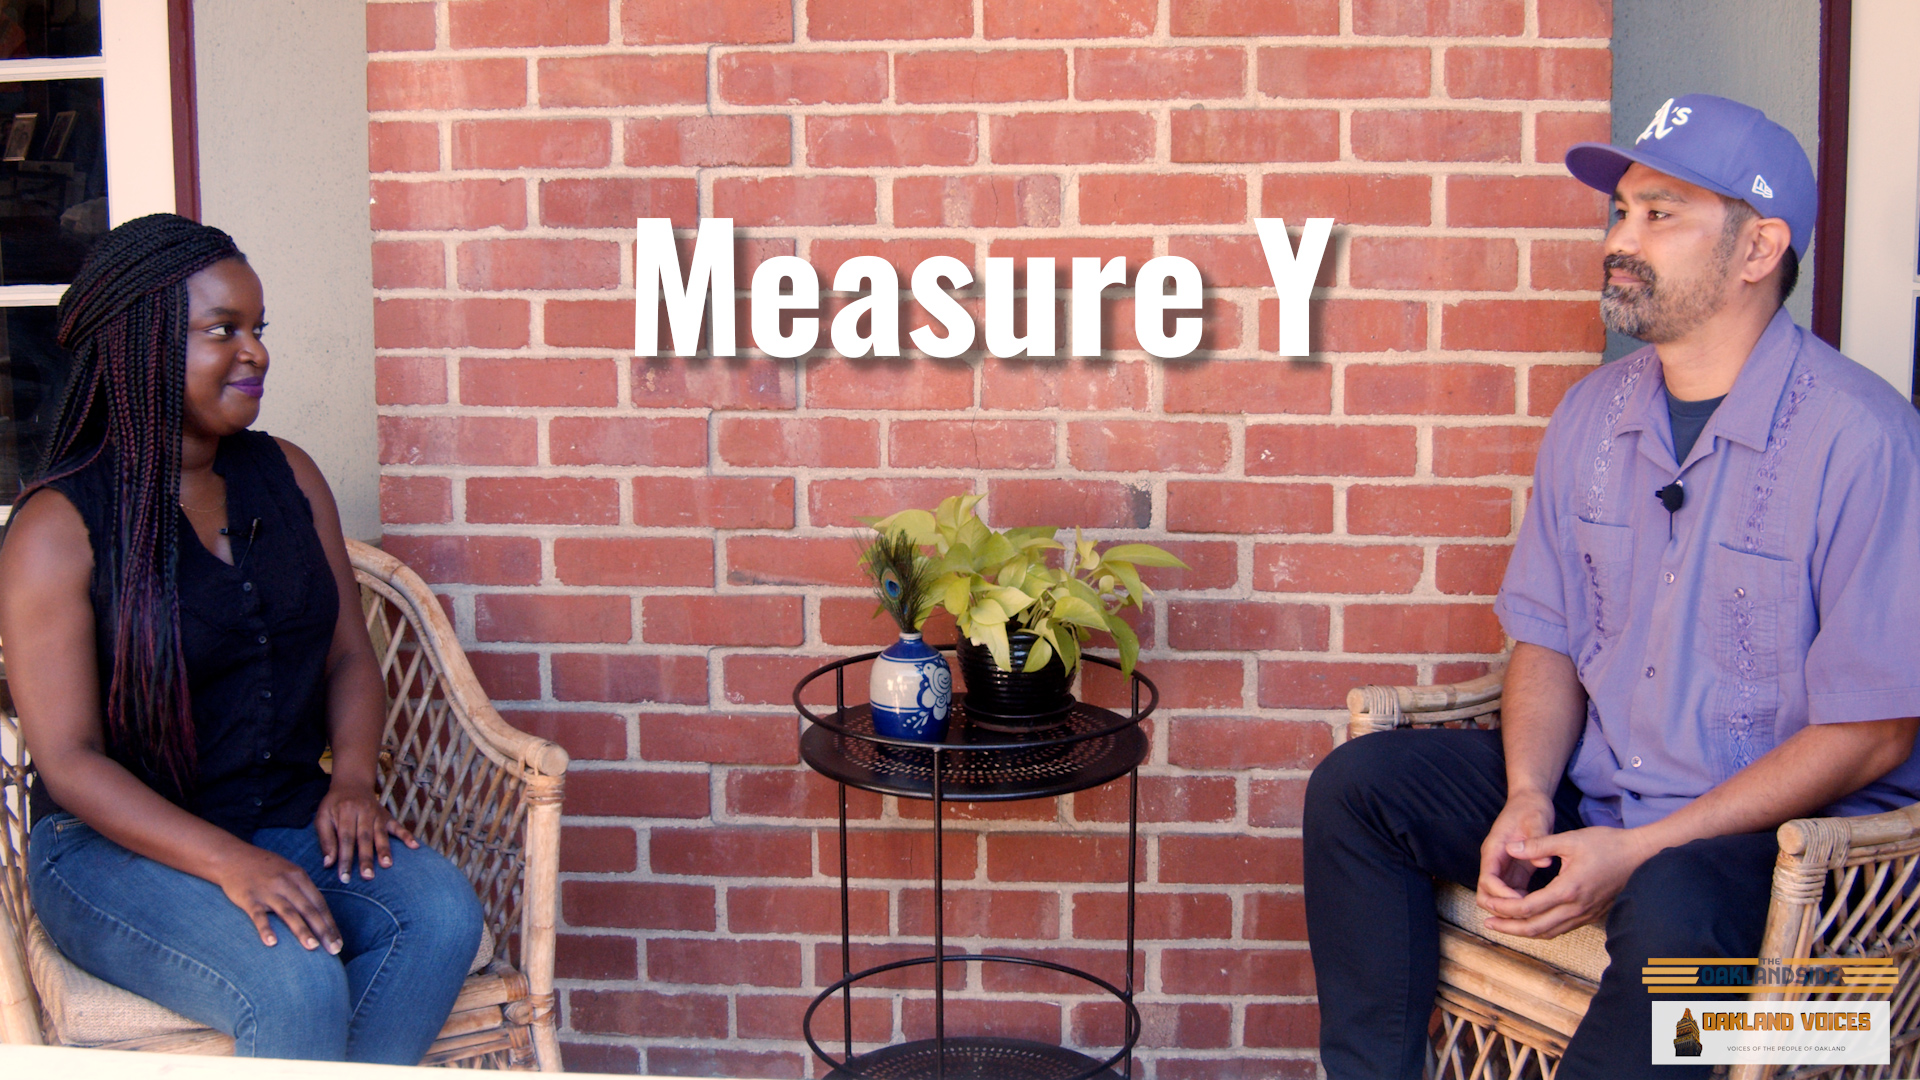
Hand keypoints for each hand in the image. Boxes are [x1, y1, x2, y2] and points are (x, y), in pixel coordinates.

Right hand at [215, 843, 341, 952]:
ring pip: (289, 913)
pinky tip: (272, 943)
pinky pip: (258, 915)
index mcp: (299, 877)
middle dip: (324, 930)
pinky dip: (265, 929)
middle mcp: (287, 883)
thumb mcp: (289, 872)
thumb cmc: (264, 868)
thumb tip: (319, 915)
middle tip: (334, 949)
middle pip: (309, 909)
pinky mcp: (249, 898)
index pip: (319, 903)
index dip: (330, 923)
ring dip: (302, 931)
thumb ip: (303, 890)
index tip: (339, 941)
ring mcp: (268, 891)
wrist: (232, 857)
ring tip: (313, 947)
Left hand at [314, 782, 417, 883]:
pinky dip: (407, 836)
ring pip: (380, 834)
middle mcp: (363, 812)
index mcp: (345, 812)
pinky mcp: (387, 816)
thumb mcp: (322, 817)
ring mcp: (377, 814)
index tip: (345, 878)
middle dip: (366, 858)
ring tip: (387, 865)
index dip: (345, 859)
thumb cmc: (334, 804)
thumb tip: (328, 864)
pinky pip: (398, 826)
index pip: (345, 839)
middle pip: (364, 838)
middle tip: (367, 876)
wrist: (352, 784)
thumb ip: (325, 840)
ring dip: (384, 850)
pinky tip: (414, 846)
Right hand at [1477, 789, 1557, 907]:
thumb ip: (1537, 839)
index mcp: (1494, 850)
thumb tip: (1544, 863)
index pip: (1488, 879)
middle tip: (1526, 914)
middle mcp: (1494, 862)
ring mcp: (1503, 868)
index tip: (1522, 900)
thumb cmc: (1531, 808)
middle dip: (1501, 908)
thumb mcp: (1536, 820)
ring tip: (1533, 913)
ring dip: (1510, 909)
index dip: (1501, 894)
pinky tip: (1538, 907)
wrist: (1529, 801)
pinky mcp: (1514, 872)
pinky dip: (1520, 905)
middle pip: (1485, 894)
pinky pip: (1511, 895)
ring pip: (1496, 898)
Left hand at [1479, 825, 1654, 938]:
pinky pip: (1561, 929)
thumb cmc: (1607, 844)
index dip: (1504, 908)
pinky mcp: (1591, 914)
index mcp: (1567, 890)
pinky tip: (1530, 921)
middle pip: (1535, 928)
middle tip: (1487, 923)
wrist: (1640, 856)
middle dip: (1508, 927)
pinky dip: (1541, 928)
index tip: (1487, 903)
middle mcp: (1576, 908)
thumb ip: (1538, 845)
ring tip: (1503, 925)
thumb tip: (1510, 847)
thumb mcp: (1569, 839)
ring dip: (1523, 931)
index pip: (1527, 908)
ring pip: (1548, 932)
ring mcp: (1585, 914)